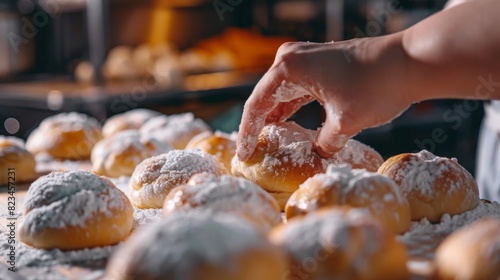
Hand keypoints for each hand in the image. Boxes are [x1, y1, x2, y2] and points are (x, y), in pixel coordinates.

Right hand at [237, 34, 412, 159]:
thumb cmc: (376, 86)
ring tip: (267, 142)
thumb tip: (318, 156)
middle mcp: (292, 58)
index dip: (248, 132)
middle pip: (266, 98)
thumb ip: (324, 143)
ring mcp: (308, 58)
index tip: (244, 155)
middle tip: (251, 151)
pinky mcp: (322, 64)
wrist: (411, 62)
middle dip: (259, 125)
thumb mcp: (344, 122)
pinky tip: (290, 127)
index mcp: (288, 67)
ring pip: (282, 94)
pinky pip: (298, 90)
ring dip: (276, 118)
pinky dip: (293, 109)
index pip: (256, 105)